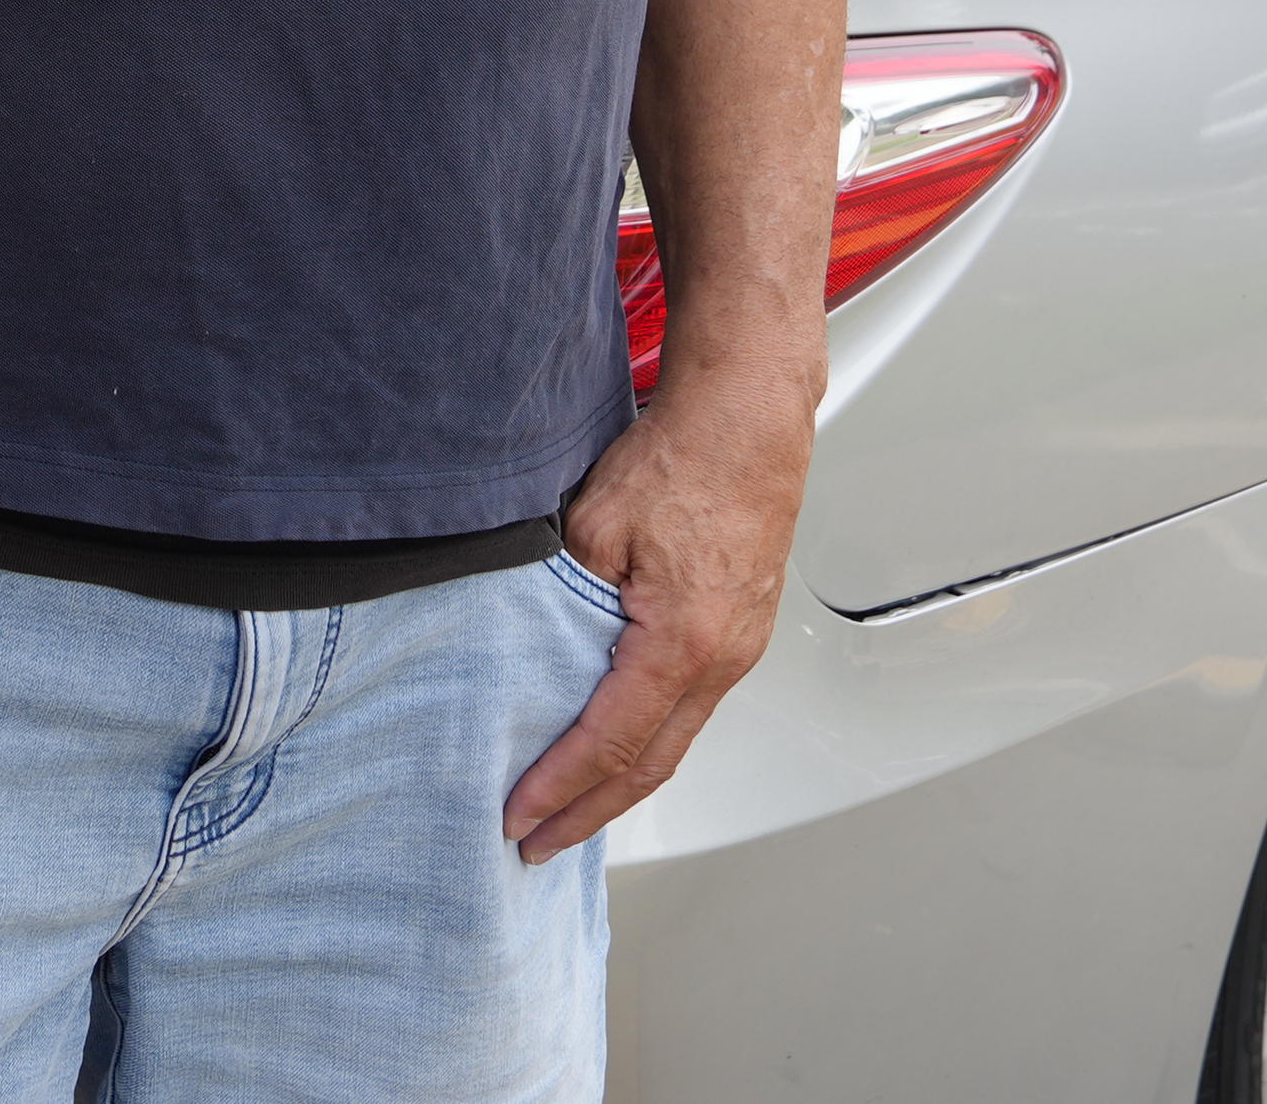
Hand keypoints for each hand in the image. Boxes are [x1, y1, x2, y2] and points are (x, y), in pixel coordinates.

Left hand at [503, 364, 813, 863]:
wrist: (749, 421)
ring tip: (568, 811)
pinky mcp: (739, 633)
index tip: (517, 816)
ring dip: (620, 784)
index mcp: (682, 642)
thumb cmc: (683, 460)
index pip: (609, 741)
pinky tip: (616, 749)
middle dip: (588, 813)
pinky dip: (647, 743)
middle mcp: (721, 660)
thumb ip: (556, 594)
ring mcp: (738, 650)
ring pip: (673, 741)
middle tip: (536, 844)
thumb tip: (522, 638)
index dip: (558, 786)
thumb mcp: (592, 526)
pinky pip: (689, 709)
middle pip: (649, 766)